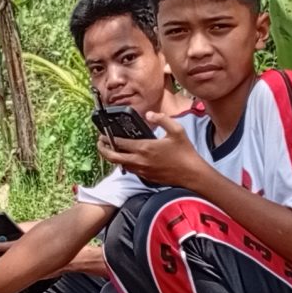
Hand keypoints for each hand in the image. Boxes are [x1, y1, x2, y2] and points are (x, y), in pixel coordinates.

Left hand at [96, 111, 210, 191]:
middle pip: (114, 158)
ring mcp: (143, 171)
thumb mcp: (176, 130)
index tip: (102, 135)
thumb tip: (149, 114)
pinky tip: (127, 158)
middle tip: (99, 144)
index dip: (107, 139)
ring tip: (111, 150)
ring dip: (113, 158)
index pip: (120, 143)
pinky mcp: (147, 178)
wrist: (192, 174)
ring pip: (121, 165)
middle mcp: (140, 161)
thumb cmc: (185, 152)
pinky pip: (131, 170)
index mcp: (145, 148)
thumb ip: (162, 119)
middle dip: (103, 150)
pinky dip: (125, 164)